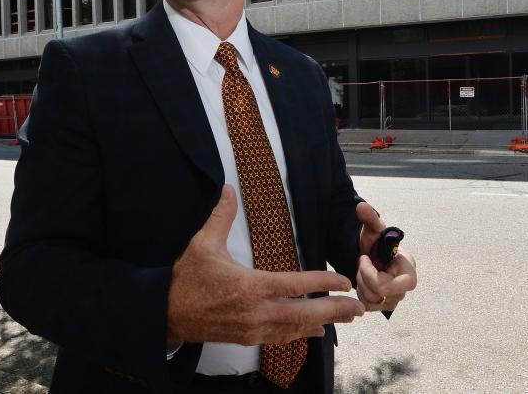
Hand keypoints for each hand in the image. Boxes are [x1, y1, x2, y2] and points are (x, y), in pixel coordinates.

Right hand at [167, 186, 364, 345]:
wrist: (167, 313)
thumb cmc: (187, 278)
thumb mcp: (203, 243)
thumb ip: (221, 216)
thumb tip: (228, 188)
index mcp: (250, 286)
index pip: (296, 285)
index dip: (323, 282)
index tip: (344, 279)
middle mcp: (256, 311)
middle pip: (305, 313)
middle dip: (335, 310)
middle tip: (360, 307)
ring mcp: (253, 328)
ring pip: (296, 329)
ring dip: (324, 323)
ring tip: (348, 318)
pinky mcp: (248, 338)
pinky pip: (282, 338)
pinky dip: (301, 334)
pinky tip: (315, 332)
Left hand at [355, 202, 416, 313]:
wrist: (371, 256)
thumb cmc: (376, 243)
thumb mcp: (372, 230)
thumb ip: (370, 218)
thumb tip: (361, 206)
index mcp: (409, 269)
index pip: (405, 284)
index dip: (379, 276)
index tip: (366, 259)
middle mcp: (405, 287)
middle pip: (380, 291)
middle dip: (364, 275)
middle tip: (362, 261)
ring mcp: (395, 299)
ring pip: (371, 299)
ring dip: (360, 283)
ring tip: (363, 271)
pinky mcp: (384, 307)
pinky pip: (367, 306)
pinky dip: (360, 293)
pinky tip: (362, 281)